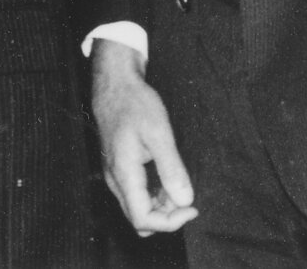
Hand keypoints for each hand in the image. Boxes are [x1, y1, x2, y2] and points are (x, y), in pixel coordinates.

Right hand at [91, 38, 197, 235]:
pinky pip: (135, 194)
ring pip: (137, 208)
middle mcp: (114, 180)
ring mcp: (113, 175)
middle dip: (167, 215)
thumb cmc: (135, 104)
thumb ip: (171, 169)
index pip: (143, 220)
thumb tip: (185, 200)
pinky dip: (154, 194)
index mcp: (123, 174)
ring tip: (178, 181)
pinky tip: (166, 175)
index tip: (192, 206)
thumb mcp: (159, 133)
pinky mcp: (117, 168)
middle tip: (187, 194)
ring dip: (161, 205)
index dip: (170, 222)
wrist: (114, 84)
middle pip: (139, 219)